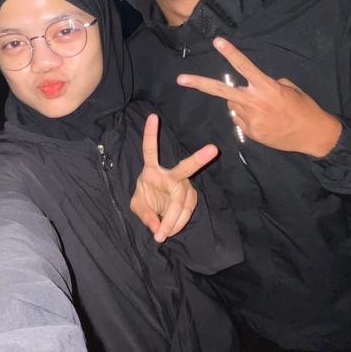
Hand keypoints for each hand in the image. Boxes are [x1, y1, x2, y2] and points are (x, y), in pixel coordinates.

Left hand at [130, 113, 217, 241]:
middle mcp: (171, 174)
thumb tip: (157, 227)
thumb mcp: (137, 206)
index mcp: (152, 170)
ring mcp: (184, 184)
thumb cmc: (145, 199)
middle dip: (199, 158)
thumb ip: (144, 215)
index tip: (153, 116)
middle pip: (186, 168)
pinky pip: (186, 211)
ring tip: (162, 235)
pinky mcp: (191, 196)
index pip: (150, 150)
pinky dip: (178, 223)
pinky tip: (171, 229)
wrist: (156, 208)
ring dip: (173, 221)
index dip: (151, 134)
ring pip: (182, 202)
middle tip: (213, 149)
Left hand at [176, 38, 342, 157]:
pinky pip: (240, 119)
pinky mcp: (250, 133)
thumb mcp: (288, 88)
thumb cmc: (303, 107)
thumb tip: (248, 88)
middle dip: (199, 84)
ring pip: (233, 105)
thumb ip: (265, 84)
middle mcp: (254, 103)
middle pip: (221, 91)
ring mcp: (250, 120)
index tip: (217, 41)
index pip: (244, 66)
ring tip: (263, 108)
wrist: (312, 135)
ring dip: (240, 103)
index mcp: (266, 87)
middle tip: (180, 79)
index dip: (230, 53)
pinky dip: (247, 116)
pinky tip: (264, 120)